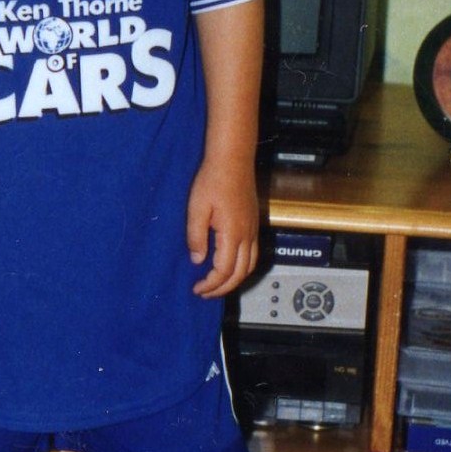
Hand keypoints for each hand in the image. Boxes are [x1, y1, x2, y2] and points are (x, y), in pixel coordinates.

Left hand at [187, 157, 258, 297]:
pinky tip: (230, 265)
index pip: (224, 270)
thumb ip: (196, 237)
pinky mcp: (254, 223)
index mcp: (232, 234)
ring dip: (235, 279)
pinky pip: (253, 254)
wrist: (233, 158)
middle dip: (223, 288)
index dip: (211, 284)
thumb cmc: (213, 179)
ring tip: (217, 285)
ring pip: (250, 265)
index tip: (197, 288)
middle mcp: (247, 235)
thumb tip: (197, 260)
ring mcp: (253, 229)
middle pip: (240, 273)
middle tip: (205, 293)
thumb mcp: (196, 208)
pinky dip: (243, 267)